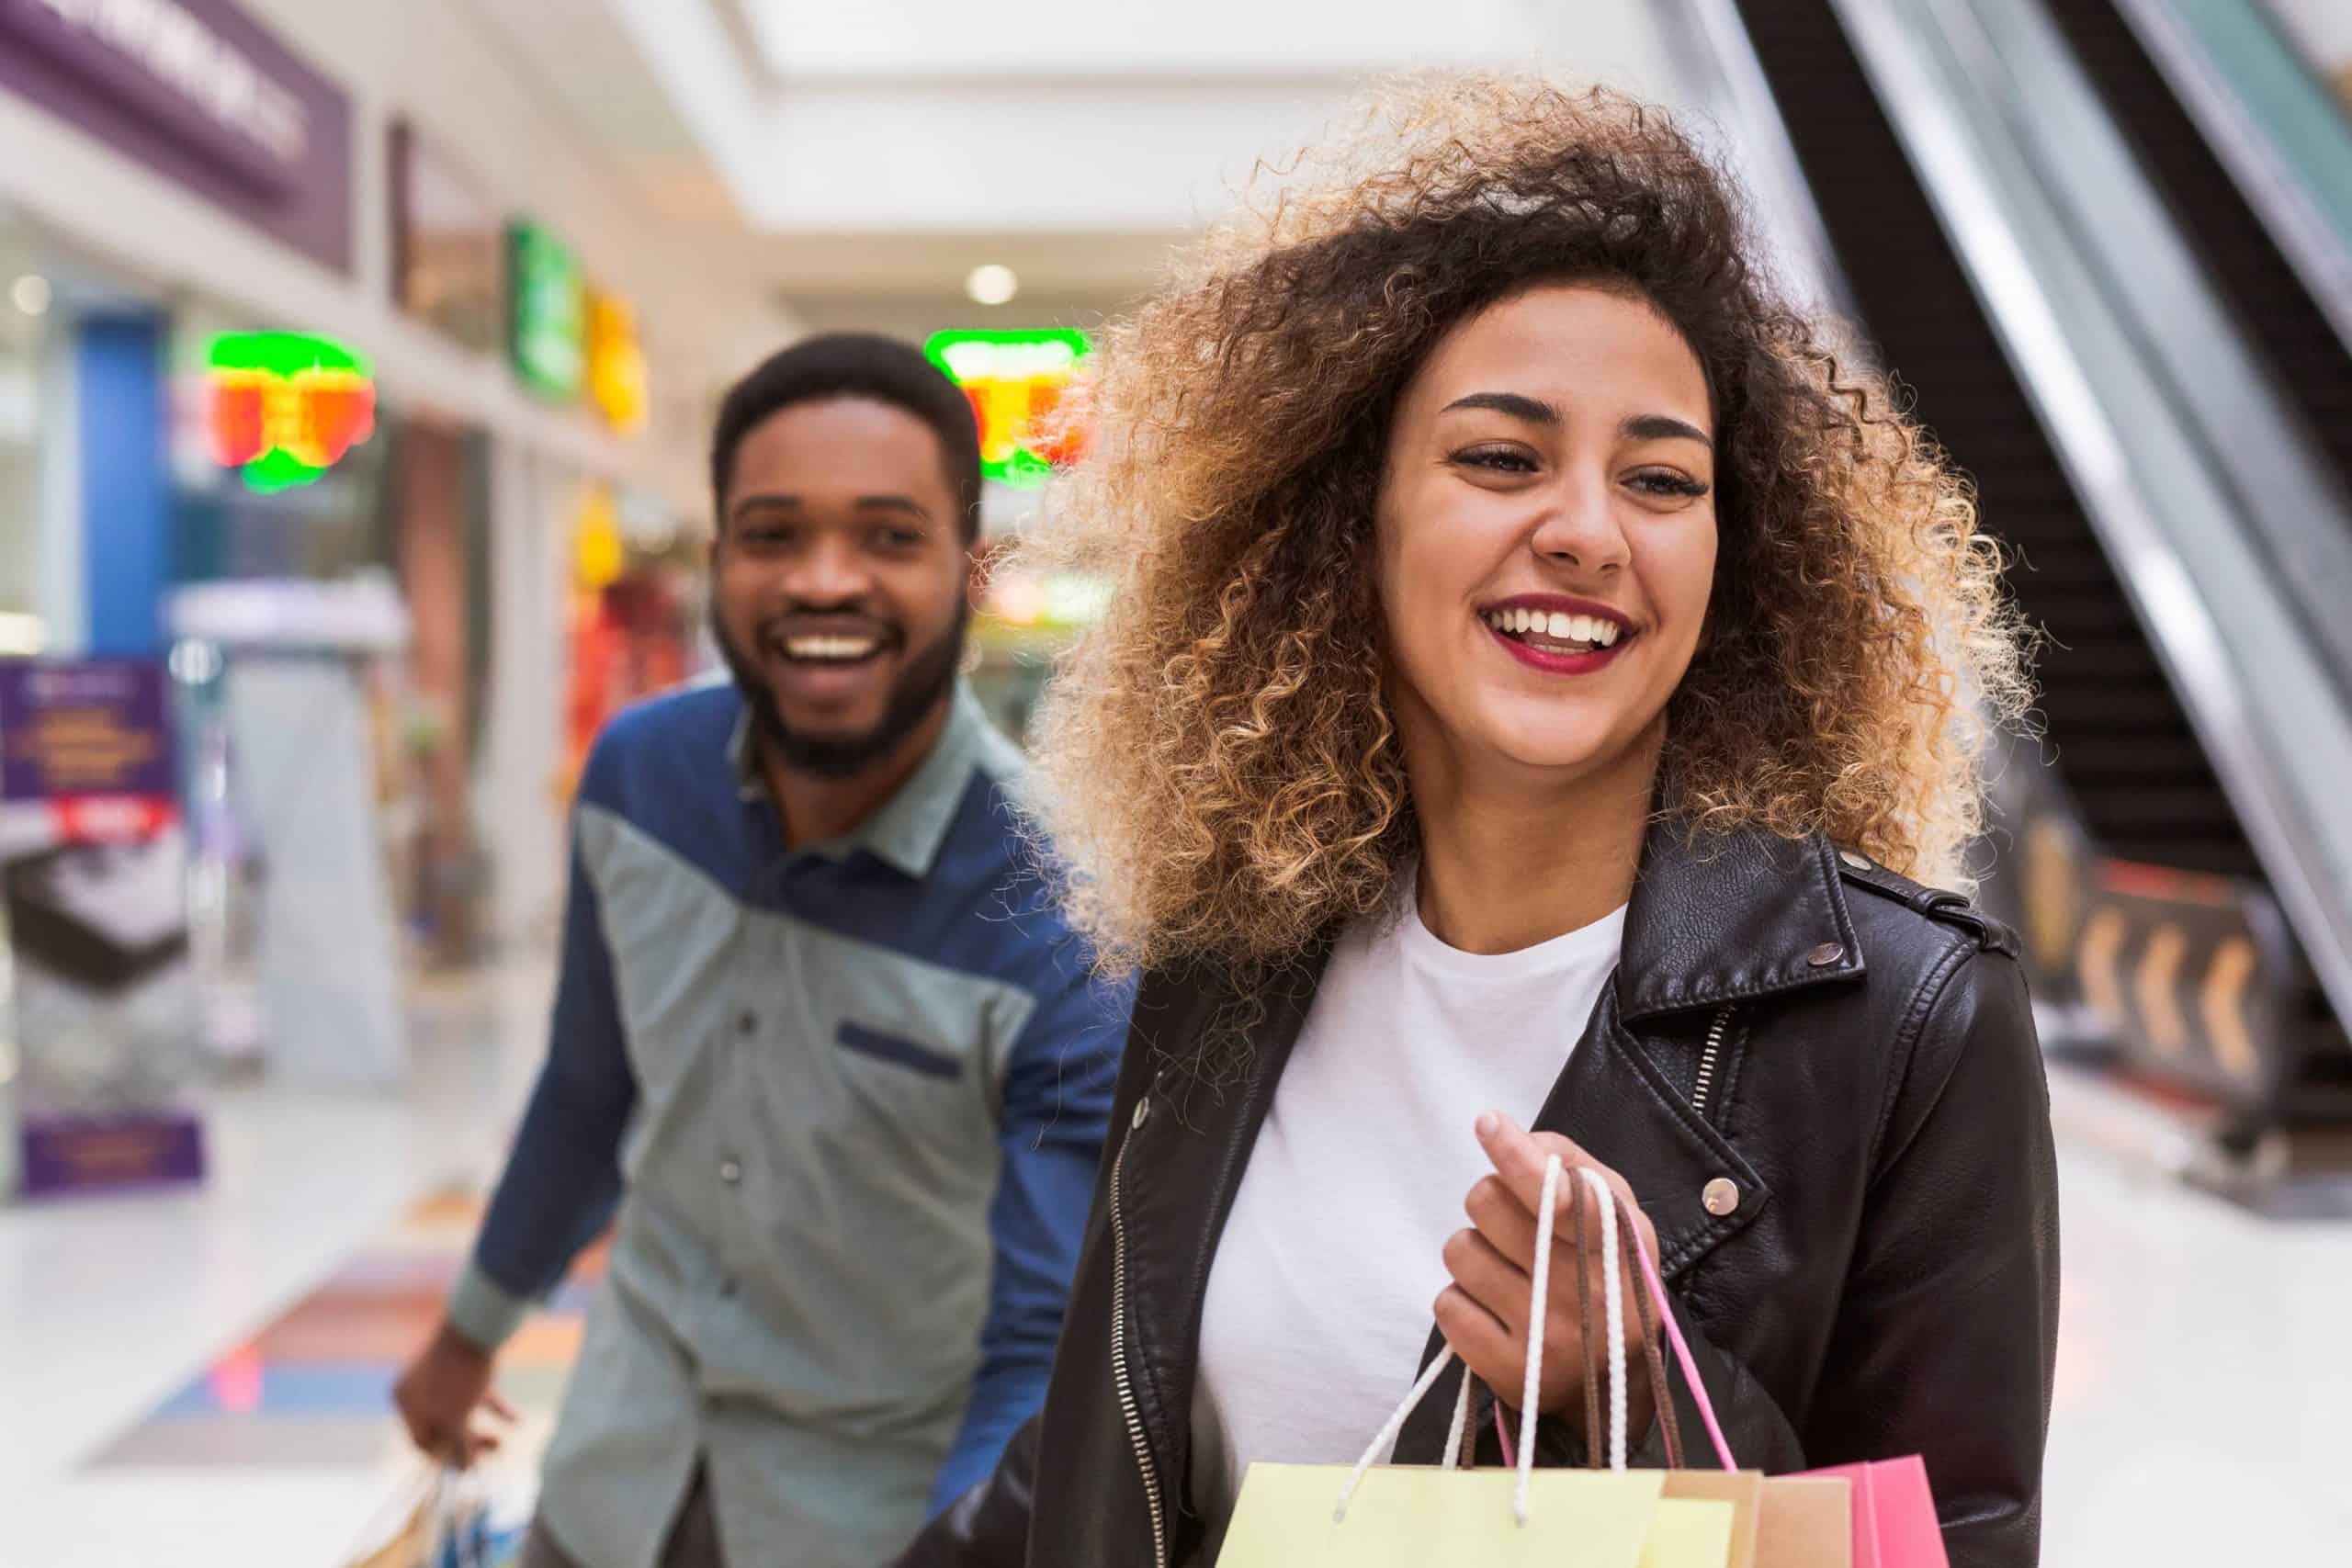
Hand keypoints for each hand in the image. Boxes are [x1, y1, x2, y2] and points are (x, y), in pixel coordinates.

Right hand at [393, 1321, 515, 1464]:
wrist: (478, 1324)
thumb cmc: (460, 1374)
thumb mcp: (457, 1418)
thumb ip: (458, 1447)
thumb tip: (464, 1471)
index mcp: (404, 1399)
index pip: (420, 1441)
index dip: (444, 1458)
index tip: (468, 1466)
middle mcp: (418, 1388)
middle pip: (442, 1428)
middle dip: (467, 1444)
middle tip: (494, 1452)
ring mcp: (442, 1375)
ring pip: (460, 1412)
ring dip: (481, 1430)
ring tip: (504, 1442)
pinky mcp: (465, 1365)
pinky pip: (476, 1394)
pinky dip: (494, 1408)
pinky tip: (515, 1420)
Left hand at [1435, 1111, 1657, 1441]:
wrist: (1616, 1385)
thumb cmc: (1604, 1276)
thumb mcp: (1614, 1214)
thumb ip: (1567, 1164)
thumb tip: (1507, 1134)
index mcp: (1617, 1241)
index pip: (1561, 1195)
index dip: (1518, 1157)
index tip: (1487, 1125)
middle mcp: (1585, 1292)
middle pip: (1487, 1203)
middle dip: (1489, 1203)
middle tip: (1513, 1229)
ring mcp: (1547, 1336)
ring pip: (1460, 1251)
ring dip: (1473, 1253)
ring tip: (1509, 1274)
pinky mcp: (1511, 1370)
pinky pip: (1447, 1304)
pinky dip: (1461, 1301)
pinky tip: (1494, 1311)